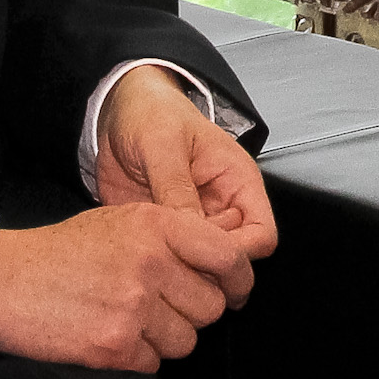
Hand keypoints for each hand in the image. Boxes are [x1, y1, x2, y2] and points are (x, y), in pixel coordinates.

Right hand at [0, 204, 264, 372]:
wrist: (2, 280)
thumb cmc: (61, 251)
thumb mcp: (122, 220)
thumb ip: (173, 236)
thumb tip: (222, 264)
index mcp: (159, 226)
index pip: (229, 256)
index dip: (240, 280)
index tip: (237, 291)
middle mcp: (152, 263)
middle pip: (211, 306)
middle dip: (193, 313)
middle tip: (163, 308)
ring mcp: (133, 306)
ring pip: (187, 340)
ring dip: (166, 338)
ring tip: (131, 321)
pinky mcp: (113, 345)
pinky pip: (154, 363)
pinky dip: (138, 356)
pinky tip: (112, 336)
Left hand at [97, 67, 280, 264]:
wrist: (117, 112)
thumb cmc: (152, 114)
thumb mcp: (164, 144)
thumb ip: (177, 187)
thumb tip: (190, 230)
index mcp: (237, 182)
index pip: (260, 234)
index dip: (238, 252)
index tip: (202, 253)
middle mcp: (219, 207)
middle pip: (232, 256)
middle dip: (204, 264)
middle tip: (168, 258)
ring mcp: (190, 222)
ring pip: (198, 263)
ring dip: (176, 266)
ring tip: (148, 254)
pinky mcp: (163, 232)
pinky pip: (166, 259)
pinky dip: (154, 263)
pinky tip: (135, 251)